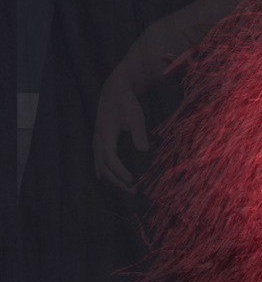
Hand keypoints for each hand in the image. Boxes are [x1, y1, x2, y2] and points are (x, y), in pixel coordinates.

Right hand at [93, 76, 148, 193]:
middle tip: (133, 191)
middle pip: (103, 166)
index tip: (131, 179)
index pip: (110, 157)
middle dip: (117, 181)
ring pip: (100, 166)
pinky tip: (114, 181)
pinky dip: (107, 173)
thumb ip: (139, 132)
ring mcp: (97, 141)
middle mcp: (98, 139)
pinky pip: (99, 162)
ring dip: (113, 179)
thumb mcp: (136, 115)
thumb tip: (144, 150)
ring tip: (128, 189)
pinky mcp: (99, 142)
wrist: (114, 90)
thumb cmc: (126, 101)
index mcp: (105, 133)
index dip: (119, 170)